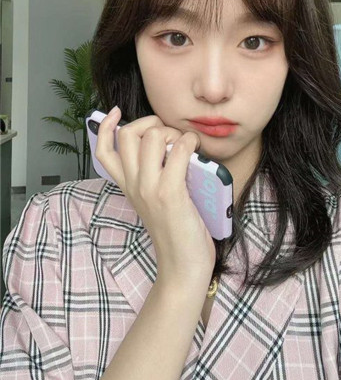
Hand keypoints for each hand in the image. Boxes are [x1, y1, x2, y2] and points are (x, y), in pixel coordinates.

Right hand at [95, 108, 215, 285]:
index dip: (106, 126)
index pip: (103, 150)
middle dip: (151, 123)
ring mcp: (149, 187)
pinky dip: (190, 142)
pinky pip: (179, 150)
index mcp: (127, 186)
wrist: (182, 267)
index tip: (117, 113)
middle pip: (128, 134)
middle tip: (170, 137)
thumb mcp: (155, 200)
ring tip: (186, 147)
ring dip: (174, 133)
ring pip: (152, 136)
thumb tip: (169, 144)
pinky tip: (197, 151)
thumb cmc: (176, 231)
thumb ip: (153, 175)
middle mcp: (133, 184)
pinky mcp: (170, 192)